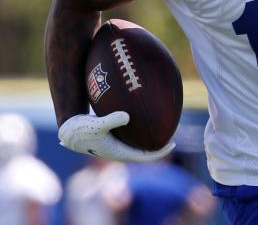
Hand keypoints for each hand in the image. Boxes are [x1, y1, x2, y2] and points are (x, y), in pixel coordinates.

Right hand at [58, 112, 174, 162]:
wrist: (67, 131)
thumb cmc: (81, 129)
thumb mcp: (96, 124)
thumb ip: (111, 120)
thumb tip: (127, 116)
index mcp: (118, 153)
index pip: (145, 157)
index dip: (161, 152)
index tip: (174, 144)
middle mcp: (119, 151)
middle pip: (145, 151)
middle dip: (159, 145)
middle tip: (174, 133)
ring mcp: (116, 145)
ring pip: (138, 144)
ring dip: (151, 139)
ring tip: (164, 127)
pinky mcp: (112, 138)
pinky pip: (132, 137)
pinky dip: (141, 132)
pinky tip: (146, 120)